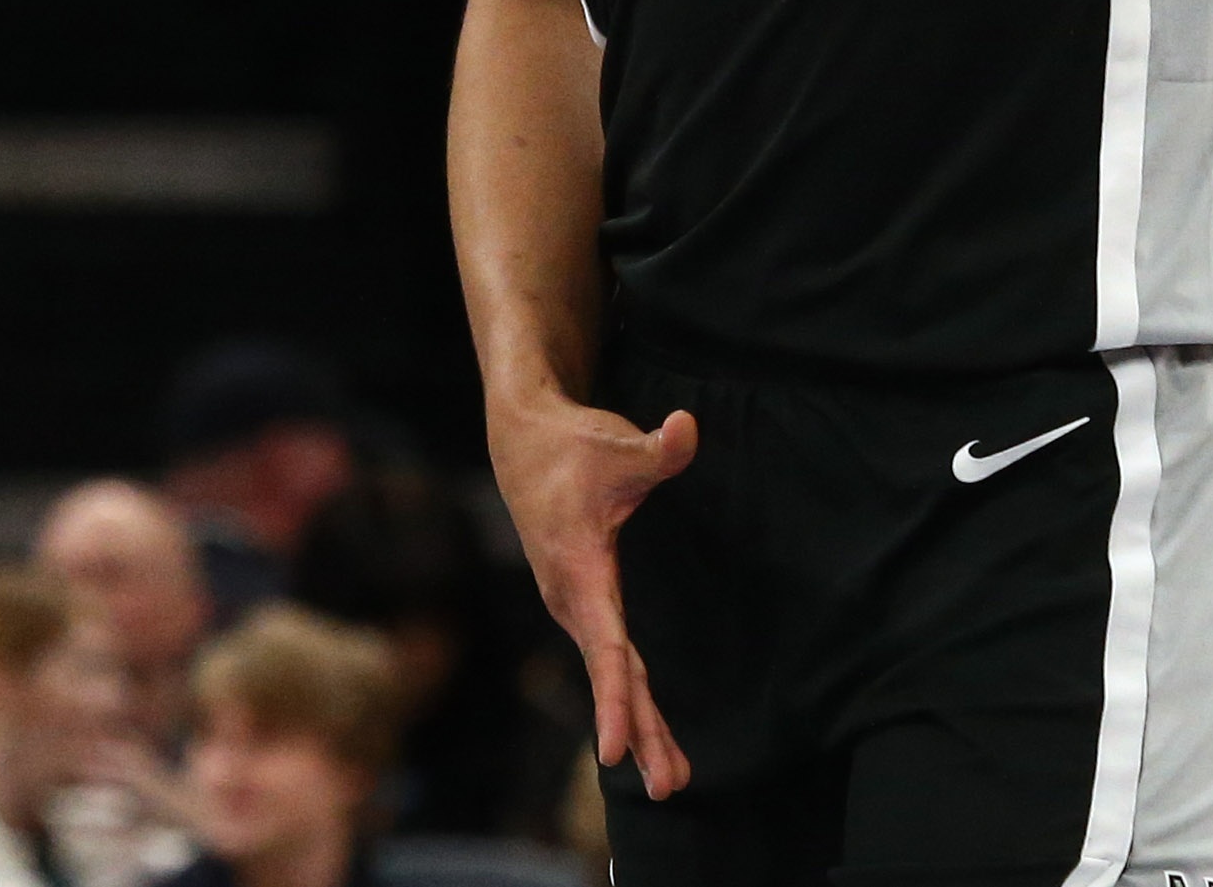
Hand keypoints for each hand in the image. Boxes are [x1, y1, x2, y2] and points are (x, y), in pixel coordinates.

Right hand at [488, 388, 699, 798]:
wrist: (524, 441)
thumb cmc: (572, 447)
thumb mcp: (617, 444)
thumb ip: (659, 448)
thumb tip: (689, 427)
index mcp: (579, 573)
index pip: (604, 647)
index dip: (614, 700)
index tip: (617, 753)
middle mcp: (573, 599)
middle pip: (614, 676)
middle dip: (642, 731)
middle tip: (671, 786)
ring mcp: (578, 604)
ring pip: (615, 674)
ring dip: (642, 723)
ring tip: (672, 777)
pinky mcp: (587, 602)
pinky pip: (614, 659)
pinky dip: (632, 697)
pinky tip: (650, 729)